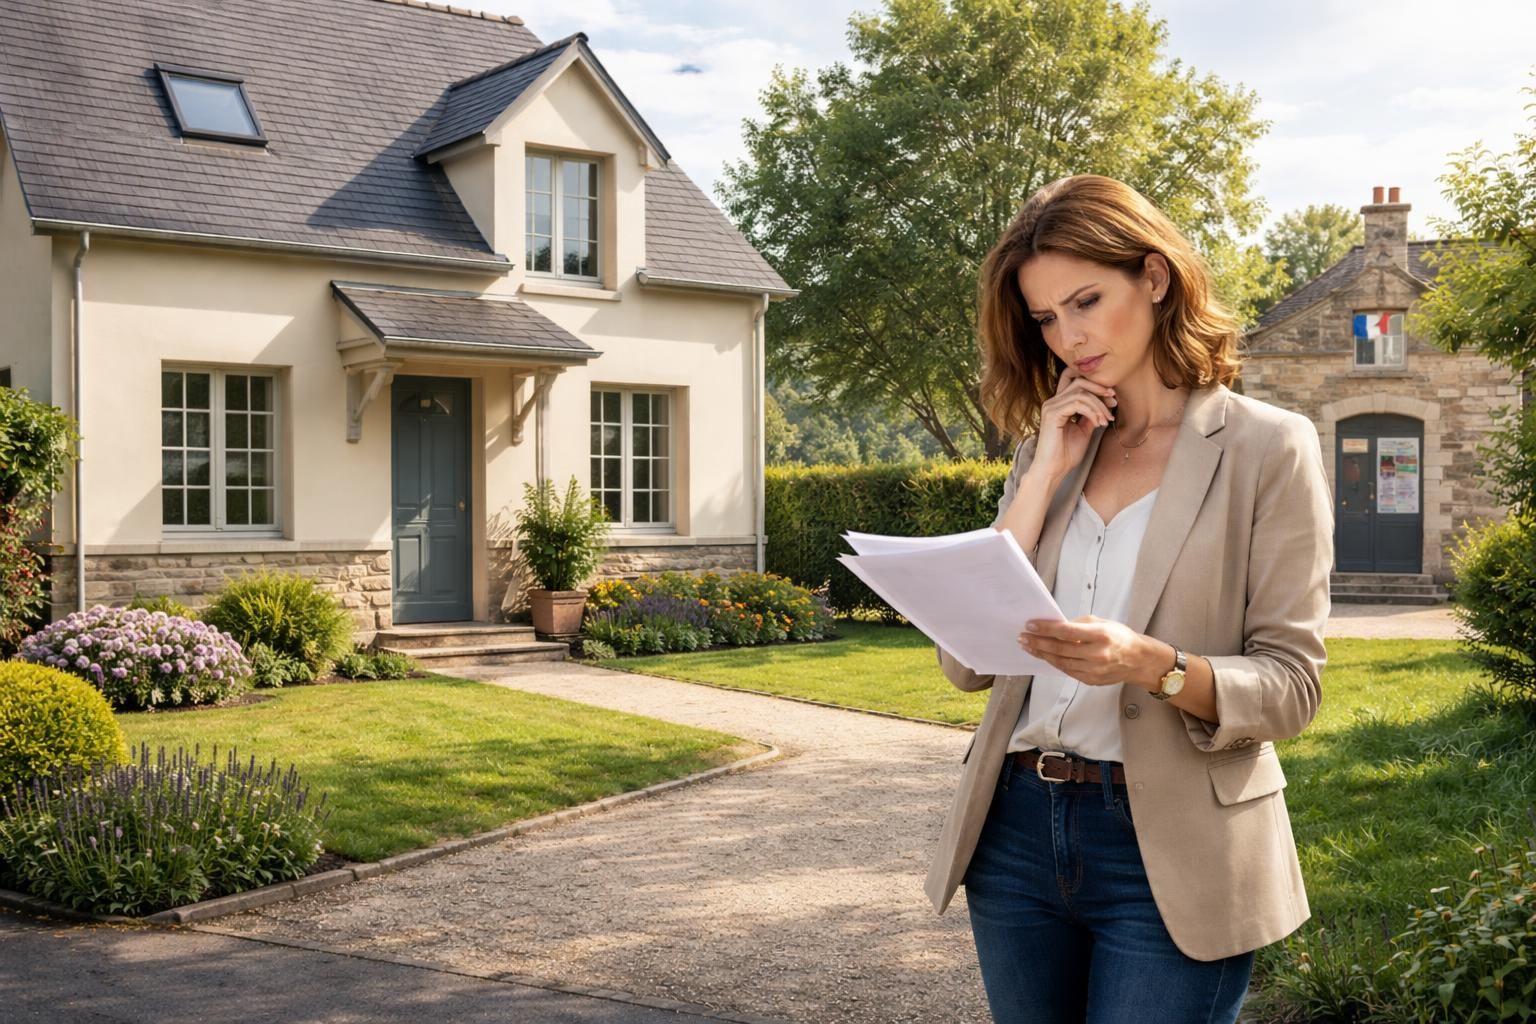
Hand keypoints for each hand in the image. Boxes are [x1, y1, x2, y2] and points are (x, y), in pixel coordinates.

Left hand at [1018, 615, 1160, 687]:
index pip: (1066, 631)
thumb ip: (1078, 624)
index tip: (1030, 625)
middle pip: (1060, 649)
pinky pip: (1066, 671)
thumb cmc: (1120, 637)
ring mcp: (1093, 670)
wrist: (1139, 660)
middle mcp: (1097, 654)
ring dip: (1041, 654)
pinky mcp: (1090, 680)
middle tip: (1023, 637)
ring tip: (1028, 646)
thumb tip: (1053, 626)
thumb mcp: (1102, 622)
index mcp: (1101, 635)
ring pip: (1060, 662)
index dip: (1045, 628)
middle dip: (1038, 642)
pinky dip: (1053, 662)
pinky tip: (1044, 655)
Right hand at [1032, 365, 1116, 481]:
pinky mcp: (1052, 414)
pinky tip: (1098, 423)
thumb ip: (1090, 415)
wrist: (1054, 470)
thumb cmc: (1066, 454)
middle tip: (1113, 402)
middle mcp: (1052, 402)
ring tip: (1106, 420)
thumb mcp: (1084, 431)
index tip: (1111, 397)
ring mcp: (1051, 407)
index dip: (1094, 384)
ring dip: (1099, 405)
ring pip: (1081, 393)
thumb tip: (1103, 404)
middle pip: (1079, 381)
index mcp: (1058, 404)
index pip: (1073, 380)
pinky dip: (1092, 412)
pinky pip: (1077, 404)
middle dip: (1099, 389)